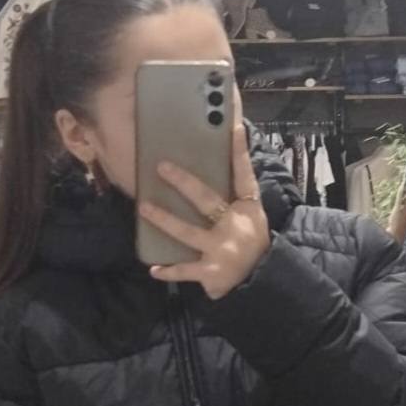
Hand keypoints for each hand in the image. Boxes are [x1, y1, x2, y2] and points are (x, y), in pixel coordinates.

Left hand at [139, 118, 270, 299]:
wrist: (262, 279)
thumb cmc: (250, 241)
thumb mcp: (251, 216)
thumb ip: (236, 192)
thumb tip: (220, 158)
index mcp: (247, 209)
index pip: (243, 174)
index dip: (238, 150)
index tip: (234, 126)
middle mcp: (235, 226)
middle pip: (206, 200)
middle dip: (184, 182)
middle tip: (161, 166)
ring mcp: (222, 250)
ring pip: (187, 232)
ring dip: (164, 219)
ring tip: (144, 207)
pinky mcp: (210, 272)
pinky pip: (184, 270)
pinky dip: (168, 271)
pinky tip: (153, 268)